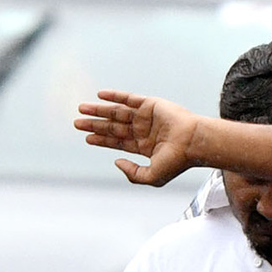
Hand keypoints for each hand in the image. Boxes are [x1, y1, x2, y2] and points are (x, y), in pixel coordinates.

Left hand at [74, 90, 198, 185]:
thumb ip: (132, 173)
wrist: (193, 142)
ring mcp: (147, 117)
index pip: (118, 142)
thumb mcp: (152, 176)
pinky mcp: (151, 104)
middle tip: (77, 122)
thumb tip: (116, 161)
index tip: (87, 138)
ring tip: (82, 108)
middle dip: (95, 124)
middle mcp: (144, 131)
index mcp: (145, 146)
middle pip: (113, 127)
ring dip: (100, 110)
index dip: (102, 140)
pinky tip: (101, 95)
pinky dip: (115, 96)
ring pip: (117, 112)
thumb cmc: (177, 161)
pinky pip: (129, 98)